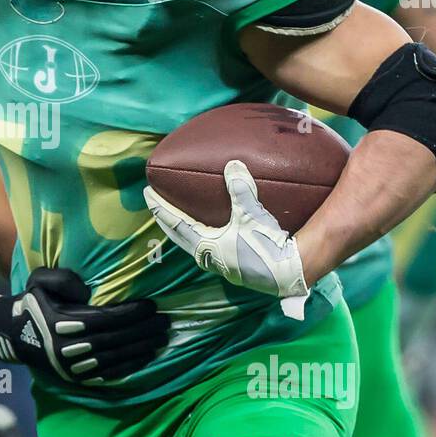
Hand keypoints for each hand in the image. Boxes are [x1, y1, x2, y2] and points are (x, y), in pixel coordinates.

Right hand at [0, 267, 168, 384]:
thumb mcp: (40, 280)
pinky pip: (110, 374)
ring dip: (142, 348)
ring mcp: (74, 366)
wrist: (15, 335)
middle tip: (165, 321)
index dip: (131, 313)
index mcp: (62, 323)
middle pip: (115, 340)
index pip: (105, 319)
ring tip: (162, 338)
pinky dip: (131, 366)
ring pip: (116, 358)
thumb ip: (62, 279)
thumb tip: (87, 291)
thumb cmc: (33, 303)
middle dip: (143, 330)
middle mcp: (69, 348)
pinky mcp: (78, 377)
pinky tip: (147, 357)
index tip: (151, 305)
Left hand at [143, 160, 309, 318]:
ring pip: (192, 243)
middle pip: (178, 235)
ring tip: (177, 216)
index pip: (175, 223)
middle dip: (166, 219)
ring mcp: (220, 264)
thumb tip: (232, 164)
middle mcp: (207, 257)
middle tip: (155, 203)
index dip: (160, 207)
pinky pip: (208, 246)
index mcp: (205, 246)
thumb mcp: (252, 215)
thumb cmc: (265, 246)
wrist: (288, 272)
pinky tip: (209, 229)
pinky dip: (201, 234)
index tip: (147, 193)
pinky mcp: (233, 265)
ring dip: (182, 229)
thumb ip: (240, 189)